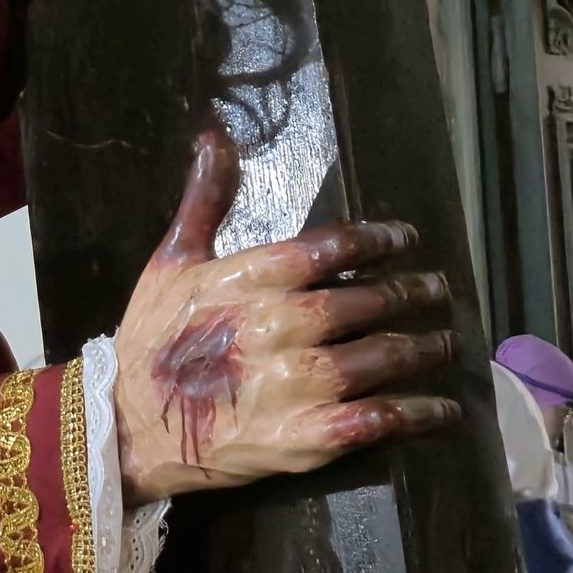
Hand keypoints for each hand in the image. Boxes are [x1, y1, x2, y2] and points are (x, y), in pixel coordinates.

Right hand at [112, 127, 457, 503]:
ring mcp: (294, 386)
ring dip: (421, 348)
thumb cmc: (151, 339)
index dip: (376, 240)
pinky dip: (415, 412)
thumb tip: (216, 134)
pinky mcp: (304, 438)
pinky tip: (440, 407)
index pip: (328, 248)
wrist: (126, 427)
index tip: (405, 238)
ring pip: (378, 358)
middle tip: (436, 289)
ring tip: (446, 340)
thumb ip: (204, 200)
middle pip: (363, 302)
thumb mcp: (169, 261)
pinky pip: (375, 419)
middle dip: (409, 293)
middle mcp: (277, 327)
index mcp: (247, 280)